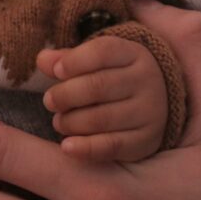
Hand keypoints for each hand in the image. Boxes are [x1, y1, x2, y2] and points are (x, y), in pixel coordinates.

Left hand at [38, 33, 166, 159]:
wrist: (157, 104)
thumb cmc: (114, 78)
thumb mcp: (96, 62)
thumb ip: (69, 60)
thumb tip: (43, 60)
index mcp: (133, 54)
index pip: (103, 51)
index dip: (74, 61)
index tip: (56, 72)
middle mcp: (146, 81)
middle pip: (98, 86)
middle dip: (65, 95)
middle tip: (49, 102)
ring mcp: (149, 112)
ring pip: (101, 118)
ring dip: (71, 122)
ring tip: (59, 122)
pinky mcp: (145, 140)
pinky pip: (111, 146)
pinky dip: (85, 148)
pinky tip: (66, 146)